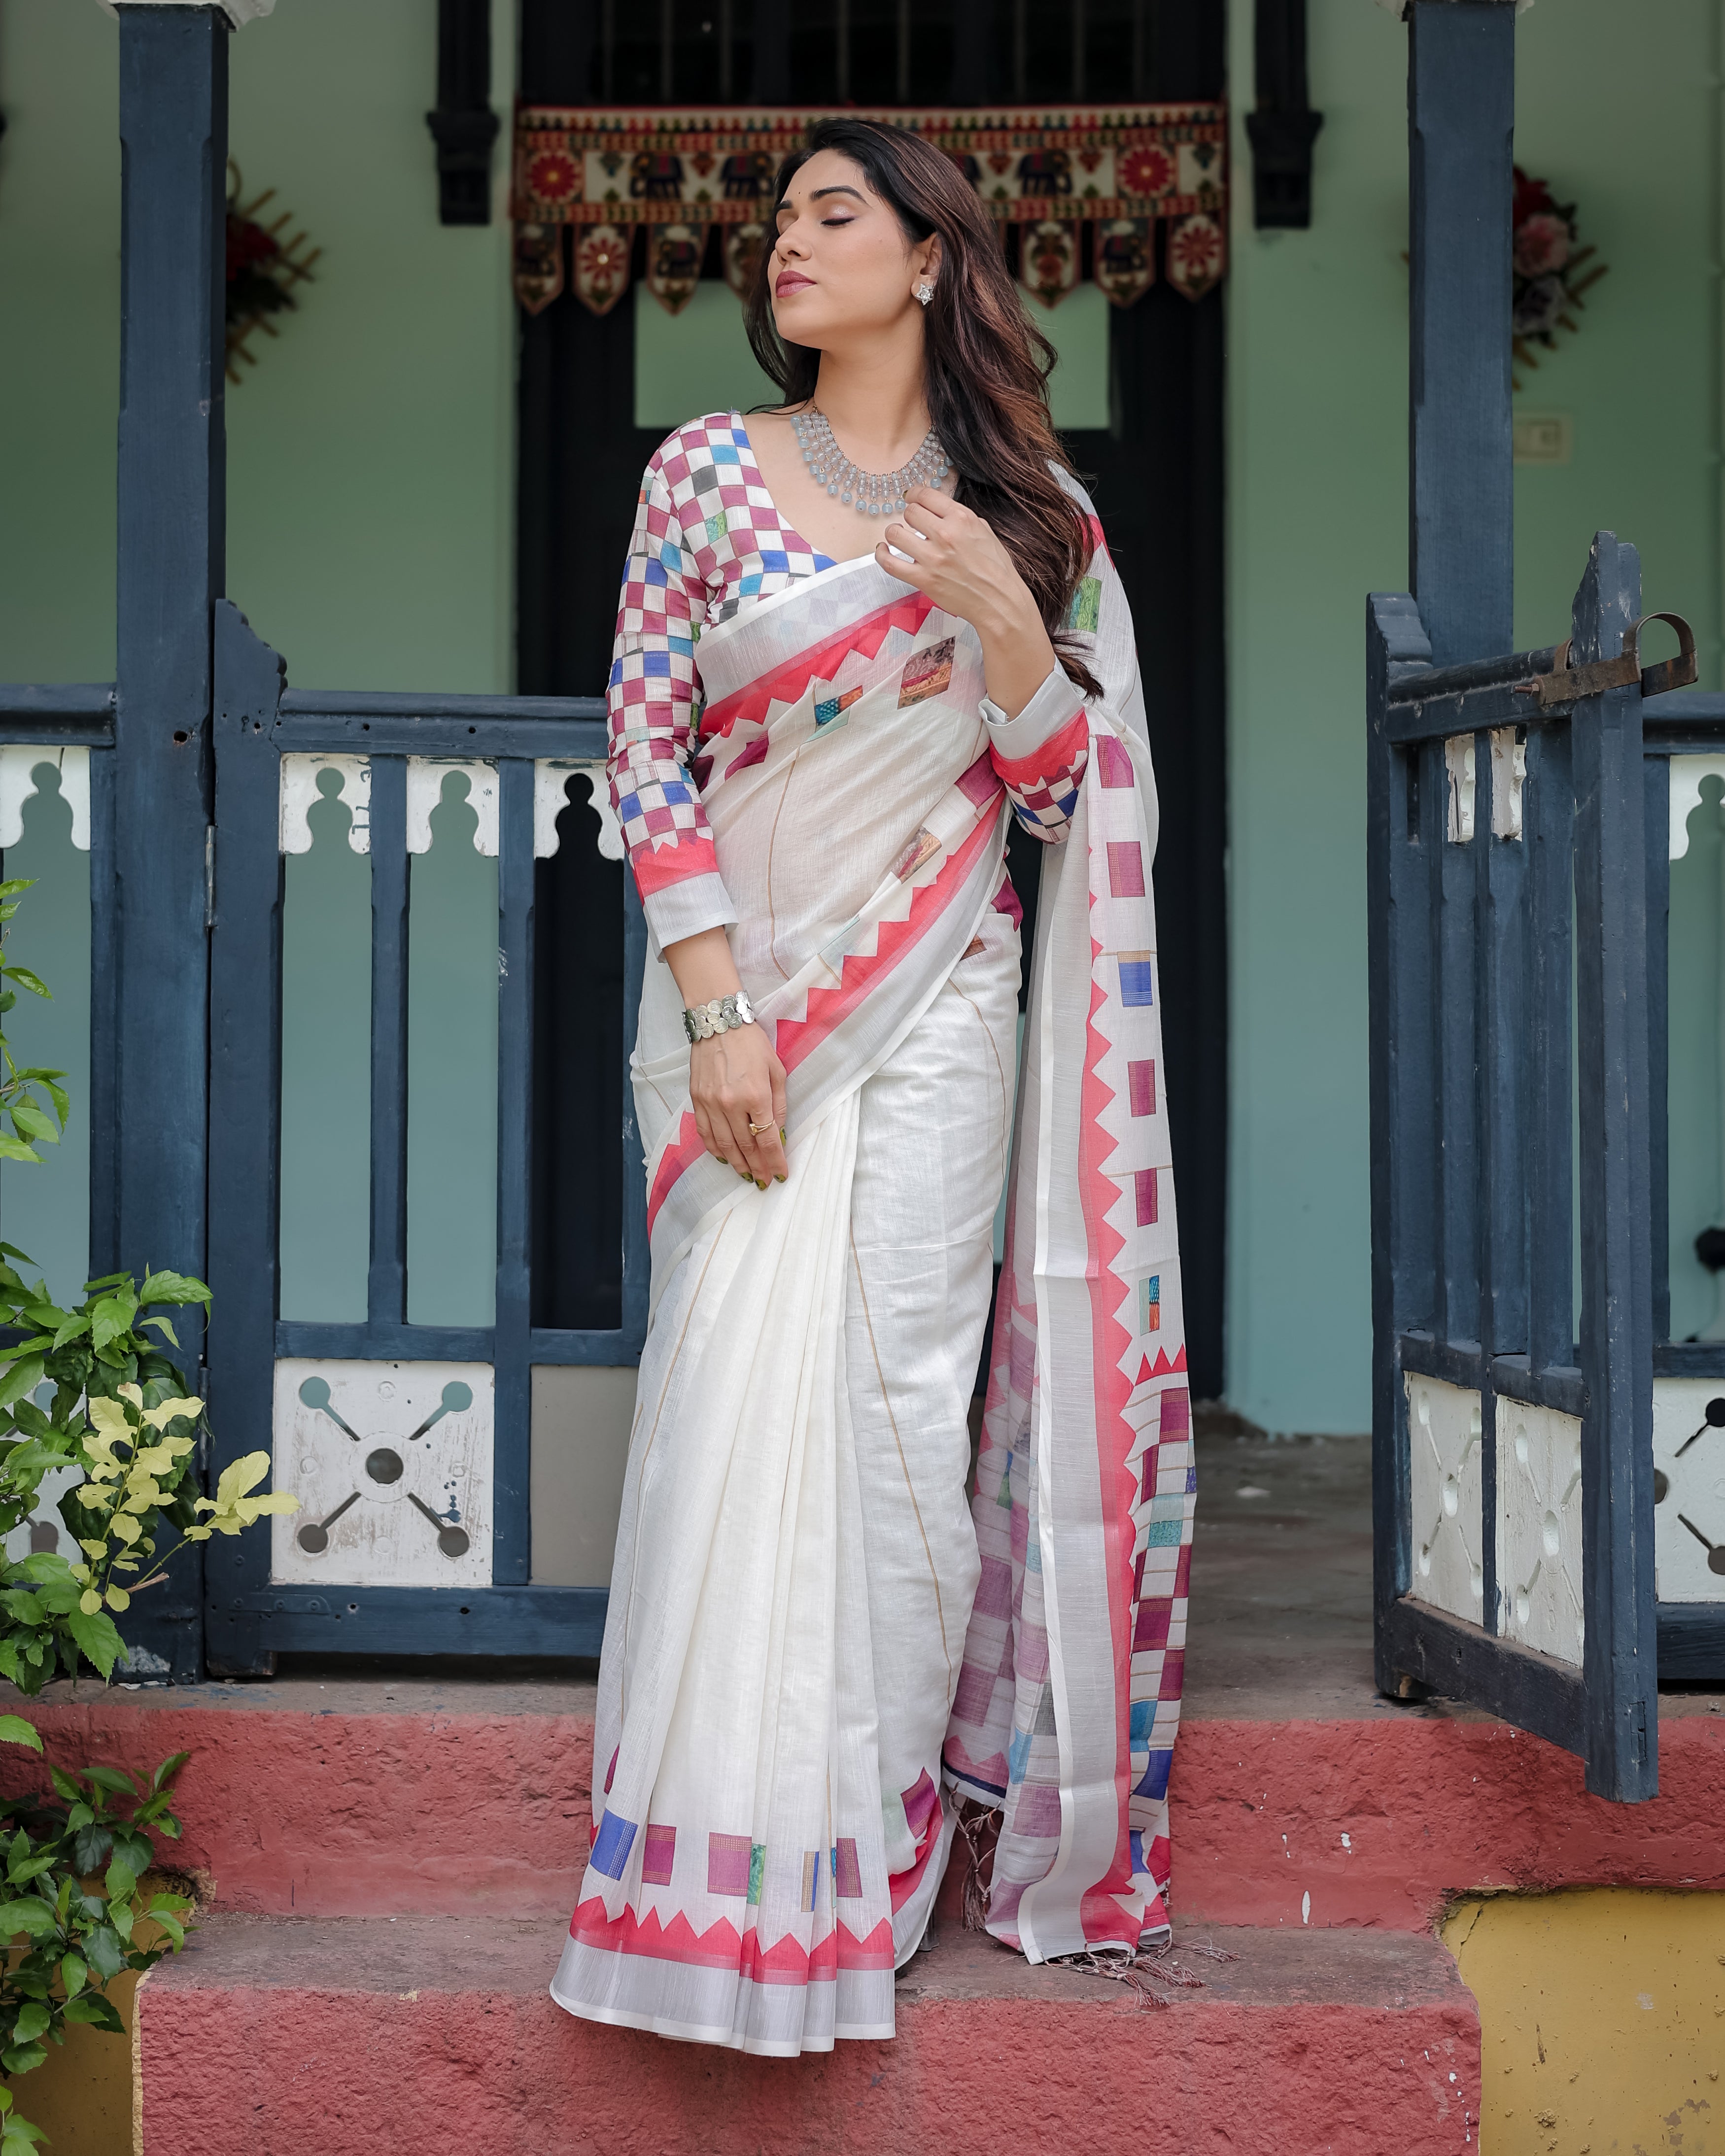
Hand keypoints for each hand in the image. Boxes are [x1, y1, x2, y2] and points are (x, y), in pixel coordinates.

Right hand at [690, 1022, 788, 1187]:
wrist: (719, 1023)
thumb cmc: (752, 1044)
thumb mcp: (776, 1070)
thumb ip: (778, 1104)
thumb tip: (778, 1132)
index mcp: (756, 1095)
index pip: (767, 1139)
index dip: (775, 1161)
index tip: (780, 1175)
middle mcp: (731, 1103)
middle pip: (746, 1146)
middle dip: (757, 1167)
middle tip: (764, 1181)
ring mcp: (711, 1103)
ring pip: (724, 1145)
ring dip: (737, 1163)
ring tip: (747, 1175)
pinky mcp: (697, 1100)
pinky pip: (705, 1133)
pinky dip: (714, 1149)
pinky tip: (724, 1158)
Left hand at [876, 486, 1058, 715]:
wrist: (999, 600)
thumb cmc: (995, 568)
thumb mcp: (984, 531)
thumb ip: (960, 518)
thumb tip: (939, 510)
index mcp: (962, 518)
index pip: (925, 495)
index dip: (915, 496)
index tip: (913, 500)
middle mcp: (945, 533)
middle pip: (910, 512)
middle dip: (910, 517)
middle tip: (915, 526)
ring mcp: (932, 557)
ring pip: (895, 533)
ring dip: (895, 533)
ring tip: (900, 538)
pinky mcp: (923, 579)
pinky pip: (890, 563)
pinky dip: (881, 554)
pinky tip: (883, 550)